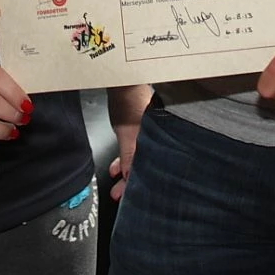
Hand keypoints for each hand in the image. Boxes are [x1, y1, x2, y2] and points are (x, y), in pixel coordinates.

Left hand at [106, 84, 150, 201]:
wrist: (124, 78)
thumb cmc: (130, 99)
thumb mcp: (126, 133)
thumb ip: (129, 157)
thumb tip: (129, 178)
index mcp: (160, 140)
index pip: (153, 170)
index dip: (139, 185)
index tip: (128, 196)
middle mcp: (159, 138)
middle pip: (146, 165)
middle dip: (131, 181)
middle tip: (118, 193)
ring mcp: (151, 132)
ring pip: (140, 157)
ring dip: (127, 168)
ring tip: (115, 177)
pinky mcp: (143, 126)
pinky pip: (136, 147)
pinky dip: (127, 156)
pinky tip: (118, 162)